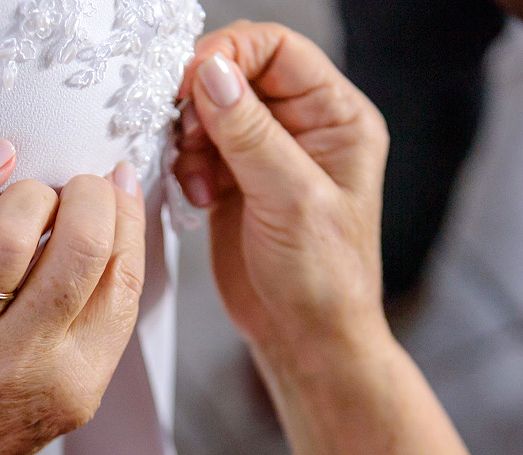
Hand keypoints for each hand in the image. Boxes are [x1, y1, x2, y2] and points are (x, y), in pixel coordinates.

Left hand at [0, 142, 144, 454]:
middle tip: (74, 186)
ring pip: (11, 235)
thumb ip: (89, 328)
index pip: (122, 278)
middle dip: (87, 195)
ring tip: (26, 191)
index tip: (117, 186)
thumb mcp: (58, 398)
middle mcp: (20, 364)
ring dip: (30, 192)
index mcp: (74, 383)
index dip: (127, 217)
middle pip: (81, 248)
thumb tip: (117, 224)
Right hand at [173, 22, 389, 365]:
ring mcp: (266, 155)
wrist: (304, 337)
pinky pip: (196, 149)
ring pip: (209, 112)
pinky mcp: (234, 182)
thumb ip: (250, 134)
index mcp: (337, 118)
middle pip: (237, 75)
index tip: (191, 81)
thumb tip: (213, 74)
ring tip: (199, 181)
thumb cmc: (324, 279)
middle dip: (202, 102)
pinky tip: (197, 197)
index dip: (230, 54)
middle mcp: (303, 128)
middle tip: (188, 137)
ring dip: (190, 139)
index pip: (278, 50)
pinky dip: (185, 166)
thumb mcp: (290, 199)